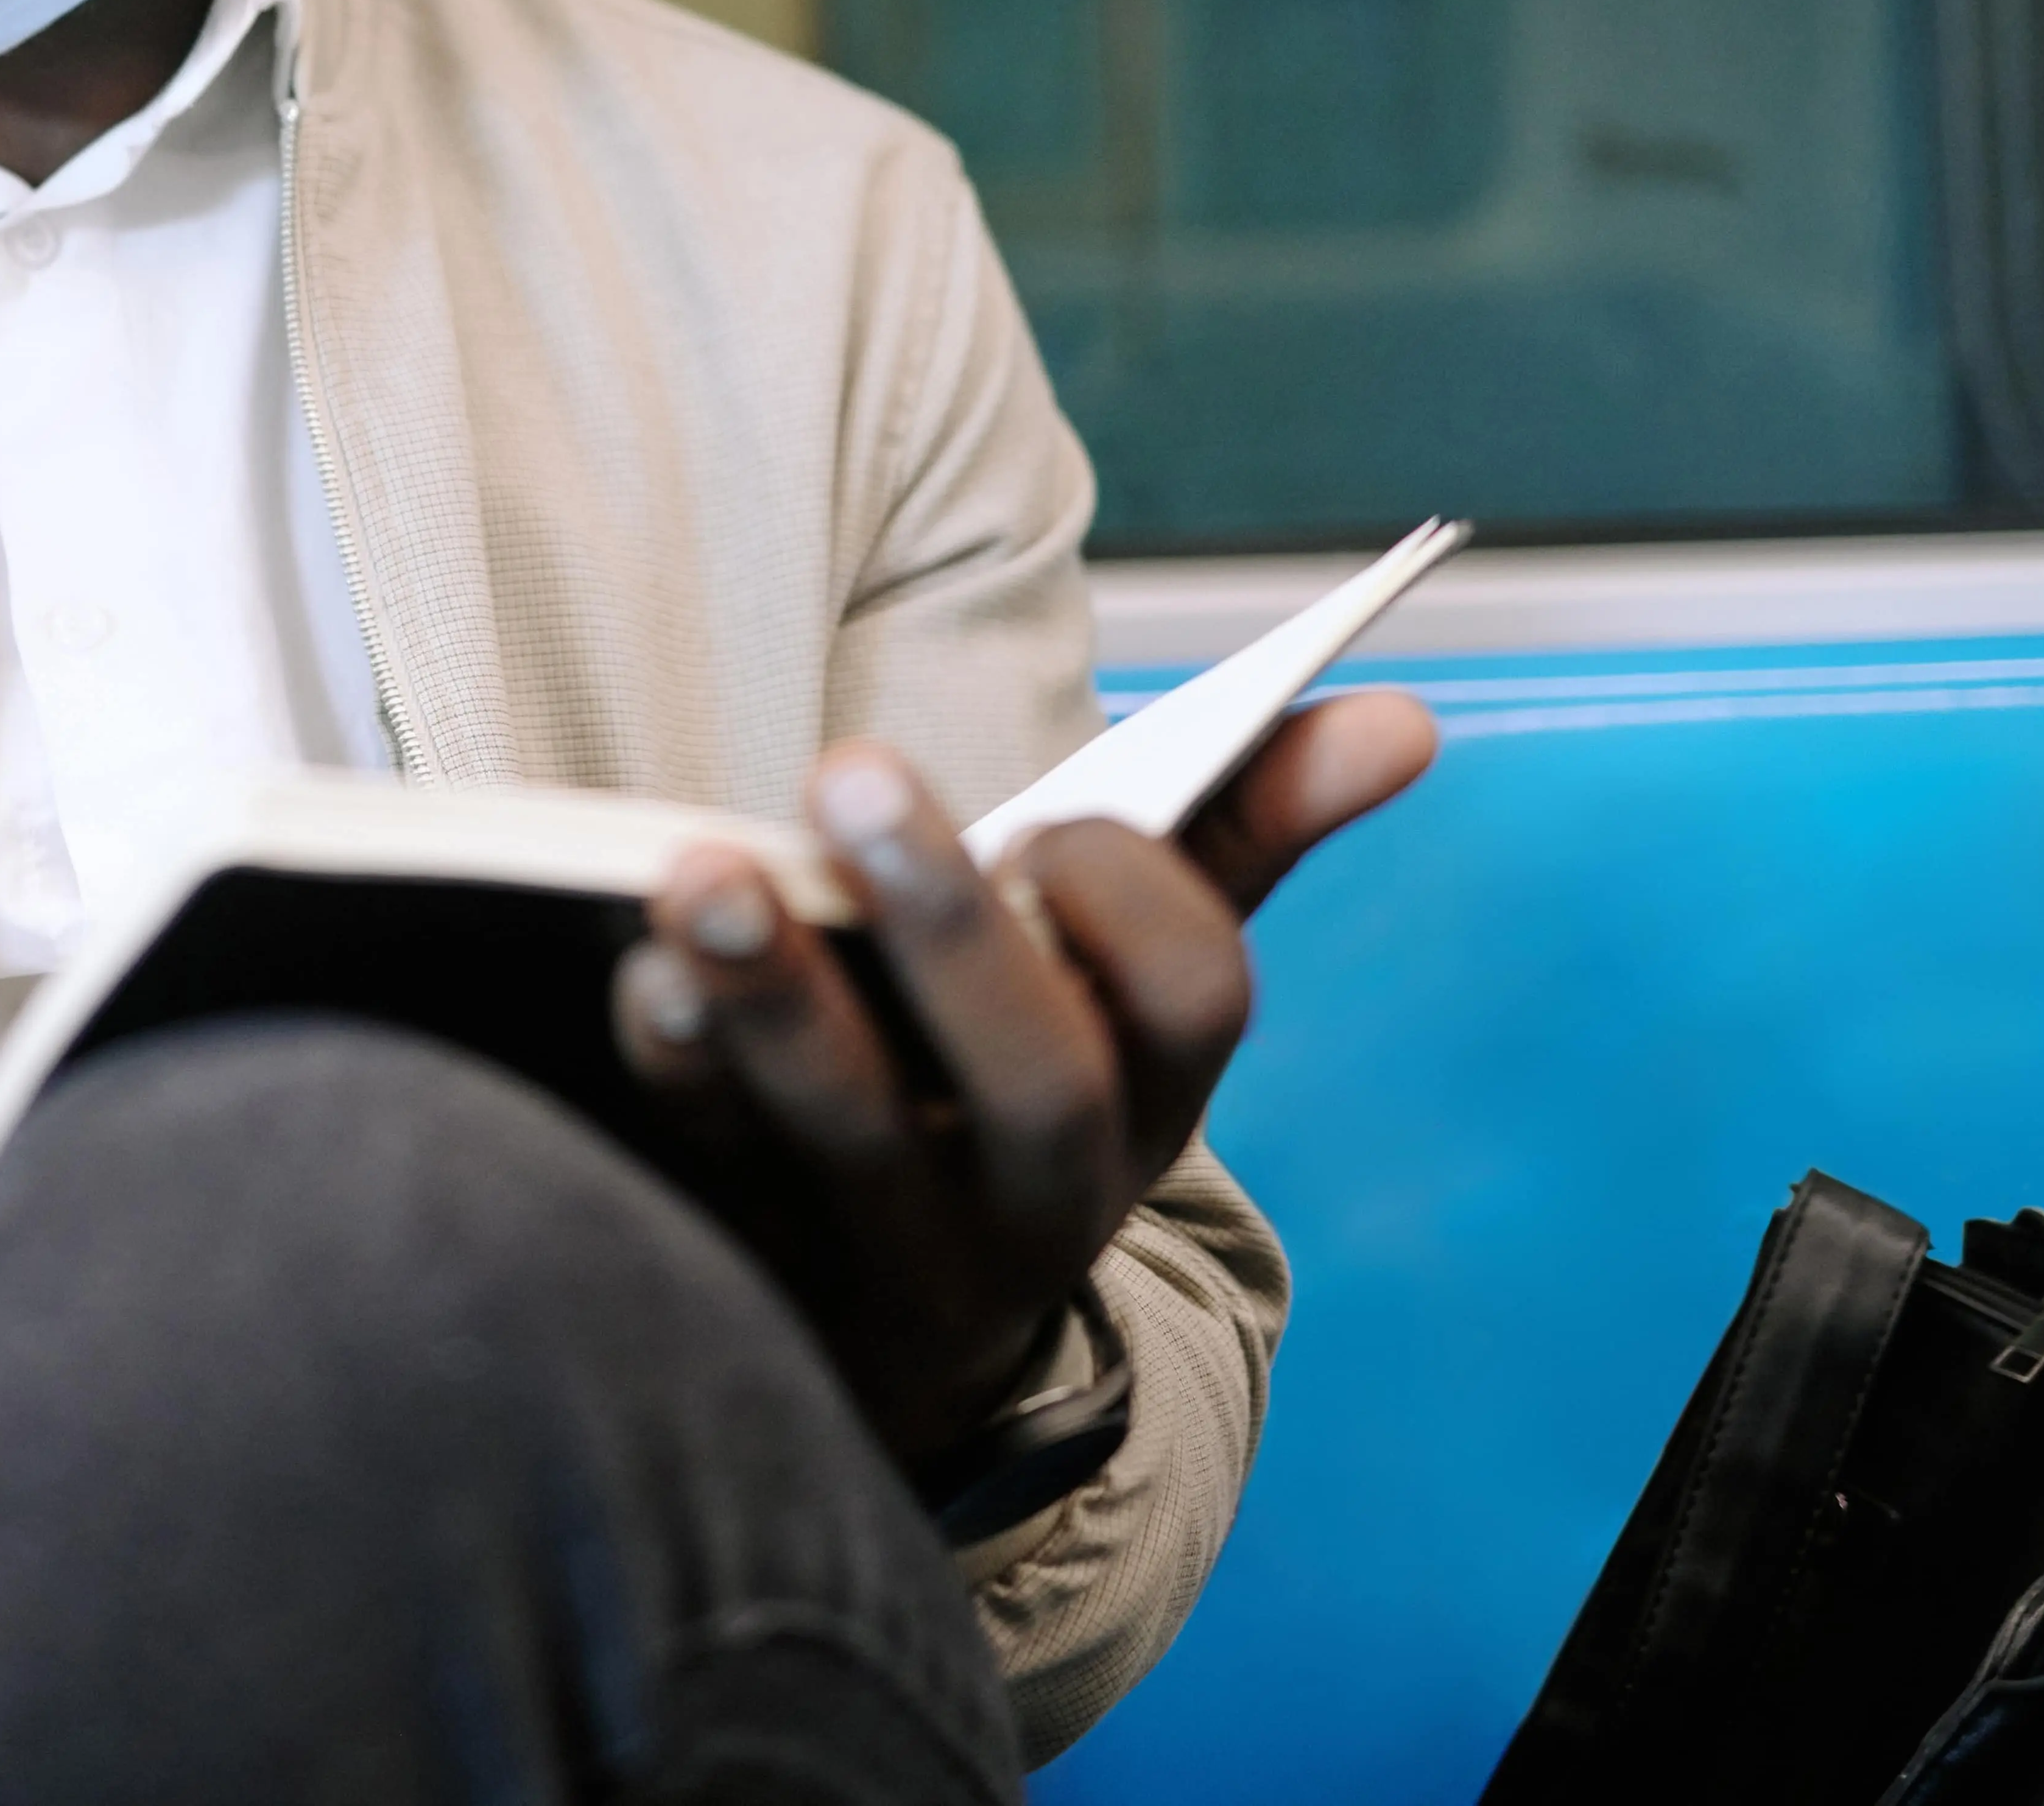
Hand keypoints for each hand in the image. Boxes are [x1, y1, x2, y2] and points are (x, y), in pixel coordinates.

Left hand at [609, 693, 1435, 1469]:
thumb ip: (1247, 827)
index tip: (1052, 819)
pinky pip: (716, 1179)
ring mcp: (907, 1252)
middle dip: (950, 928)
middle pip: (1036, 1082)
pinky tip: (643, 974)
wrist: (905, 1327)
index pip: (1197, 1004)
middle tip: (847, 771)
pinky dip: (682, 1071)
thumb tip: (1400, 716)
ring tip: (697, 873)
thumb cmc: (1028, 1060)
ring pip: (857, 1144)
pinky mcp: (763, 1274)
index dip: (1131, 900)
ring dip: (779, 998)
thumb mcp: (1141, 972)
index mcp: (1153, 1091)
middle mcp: (1049, 1192)